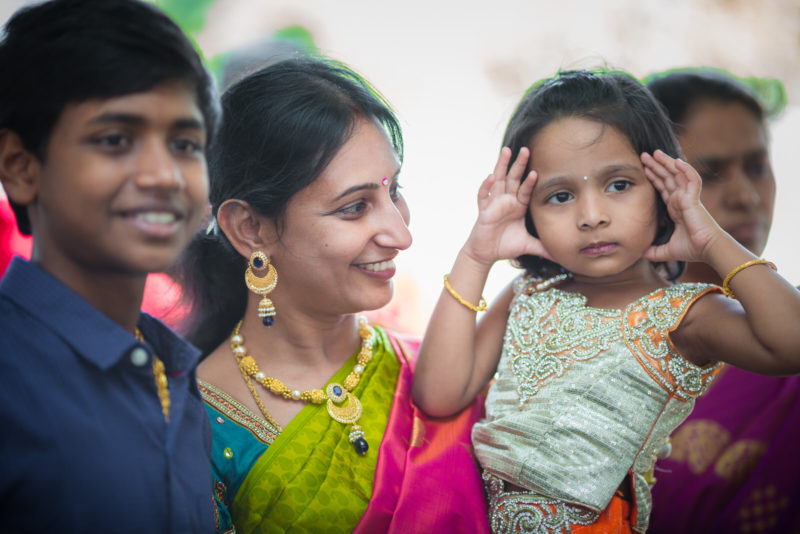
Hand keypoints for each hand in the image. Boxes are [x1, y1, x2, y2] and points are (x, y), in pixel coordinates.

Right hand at [462, 147, 551, 265]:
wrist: (486, 254)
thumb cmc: (506, 246)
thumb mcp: (529, 245)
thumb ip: (545, 248)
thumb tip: (563, 257)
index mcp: (518, 206)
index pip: (526, 189)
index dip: (531, 180)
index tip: (538, 169)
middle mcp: (506, 201)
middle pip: (513, 178)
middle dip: (519, 164)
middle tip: (526, 148)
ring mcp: (494, 204)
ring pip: (498, 180)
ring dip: (501, 165)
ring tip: (507, 151)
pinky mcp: (484, 211)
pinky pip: (484, 196)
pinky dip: (486, 187)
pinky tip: (490, 177)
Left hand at [641, 150, 724, 262]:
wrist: (707, 249)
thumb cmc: (692, 249)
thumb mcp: (666, 251)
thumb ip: (653, 252)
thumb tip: (640, 254)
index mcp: (676, 208)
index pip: (663, 188)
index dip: (654, 177)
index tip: (644, 168)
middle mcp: (681, 200)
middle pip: (667, 178)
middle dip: (656, 166)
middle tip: (644, 155)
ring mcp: (688, 198)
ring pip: (676, 175)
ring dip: (666, 163)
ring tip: (655, 152)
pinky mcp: (694, 199)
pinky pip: (691, 180)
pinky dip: (685, 170)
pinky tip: (677, 161)